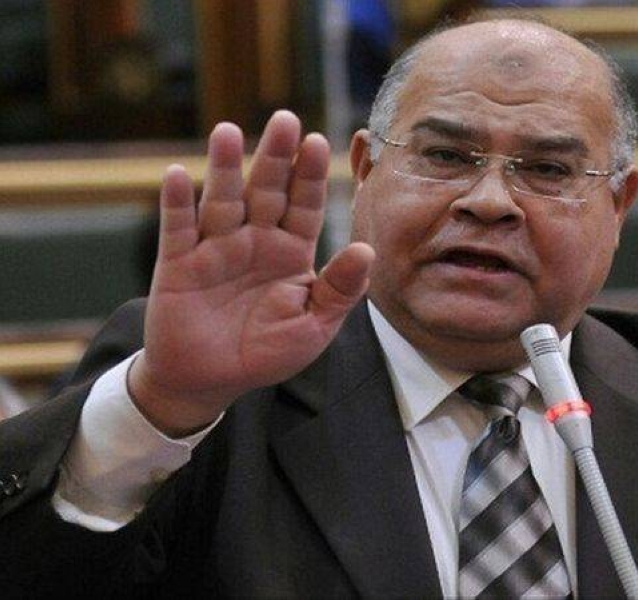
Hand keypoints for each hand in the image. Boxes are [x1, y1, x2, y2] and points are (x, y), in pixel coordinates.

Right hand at [130, 111, 373, 435]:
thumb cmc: (268, 351)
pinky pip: (178, 229)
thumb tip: (367, 250)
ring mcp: (216, 248)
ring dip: (224, 167)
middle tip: (284, 120)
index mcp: (292, 251)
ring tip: (228, 132)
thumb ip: (340, 290)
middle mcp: (255, 240)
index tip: (319, 142)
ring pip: (223, 200)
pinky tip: (176, 174)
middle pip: (267, 191)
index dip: (310, 176)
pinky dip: (176, 203)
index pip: (305, 205)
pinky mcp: (179, 264)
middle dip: (275, 157)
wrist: (212, 380)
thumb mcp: (315, 325)